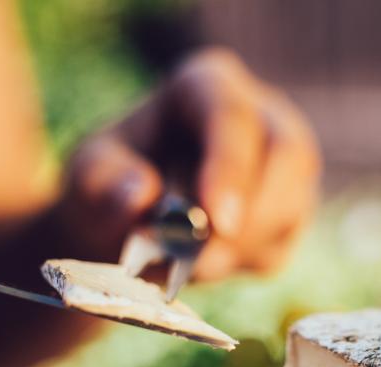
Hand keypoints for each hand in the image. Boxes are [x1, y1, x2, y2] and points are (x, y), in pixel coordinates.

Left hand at [63, 48, 320, 279]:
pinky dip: (241, 265)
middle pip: (289, 154)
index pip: (232, 116)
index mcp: (205, 87)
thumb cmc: (111, 184)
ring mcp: (283, 165)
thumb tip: (142, 197)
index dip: (230, 169)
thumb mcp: (89, 177)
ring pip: (291, 205)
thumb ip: (106, 184)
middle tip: (205, 259)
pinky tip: (204, 263)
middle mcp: (259, 115)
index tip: (218, 221)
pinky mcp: (288, 213)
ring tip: (188, 264)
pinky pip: (281, 246)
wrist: (125, 223)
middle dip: (252, 214)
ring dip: (241, 246)